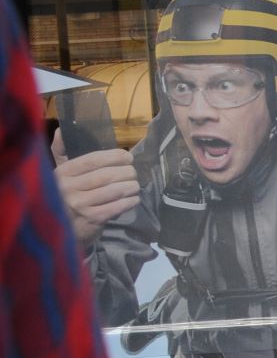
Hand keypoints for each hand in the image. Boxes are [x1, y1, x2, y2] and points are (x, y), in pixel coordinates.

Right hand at [52, 130, 138, 244]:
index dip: (114, 156)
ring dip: (131, 187)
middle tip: (134, 173)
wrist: (60, 229)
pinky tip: (134, 199)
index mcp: (62, 173)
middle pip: (107, 175)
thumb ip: (62, 151)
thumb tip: (63, 128)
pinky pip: (117, 207)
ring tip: (135, 185)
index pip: (93, 160)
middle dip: (127, 172)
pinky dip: (129, 202)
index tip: (128, 157)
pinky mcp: (91, 220)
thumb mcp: (60, 173)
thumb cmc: (64, 195)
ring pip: (114, 191)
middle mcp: (68, 188)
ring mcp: (79, 205)